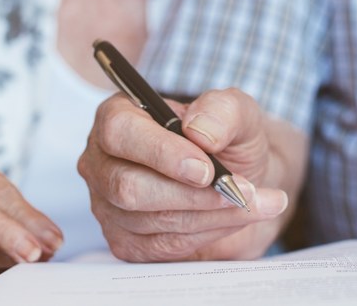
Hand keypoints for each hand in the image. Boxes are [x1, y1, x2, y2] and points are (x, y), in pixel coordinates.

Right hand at [79, 88, 290, 261]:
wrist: (241, 177)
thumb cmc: (228, 139)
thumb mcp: (236, 112)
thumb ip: (222, 110)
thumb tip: (200, 132)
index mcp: (119, 116)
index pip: (119, 132)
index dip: (161, 152)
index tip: (206, 169)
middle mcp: (104, 161)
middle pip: (129, 186)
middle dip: (192, 193)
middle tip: (240, 190)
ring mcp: (109, 206)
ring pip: (151, 220)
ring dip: (211, 214)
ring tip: (252, 201)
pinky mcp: (127, 242)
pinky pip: (164, 246)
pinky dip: (208, 232)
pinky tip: (235, 217)